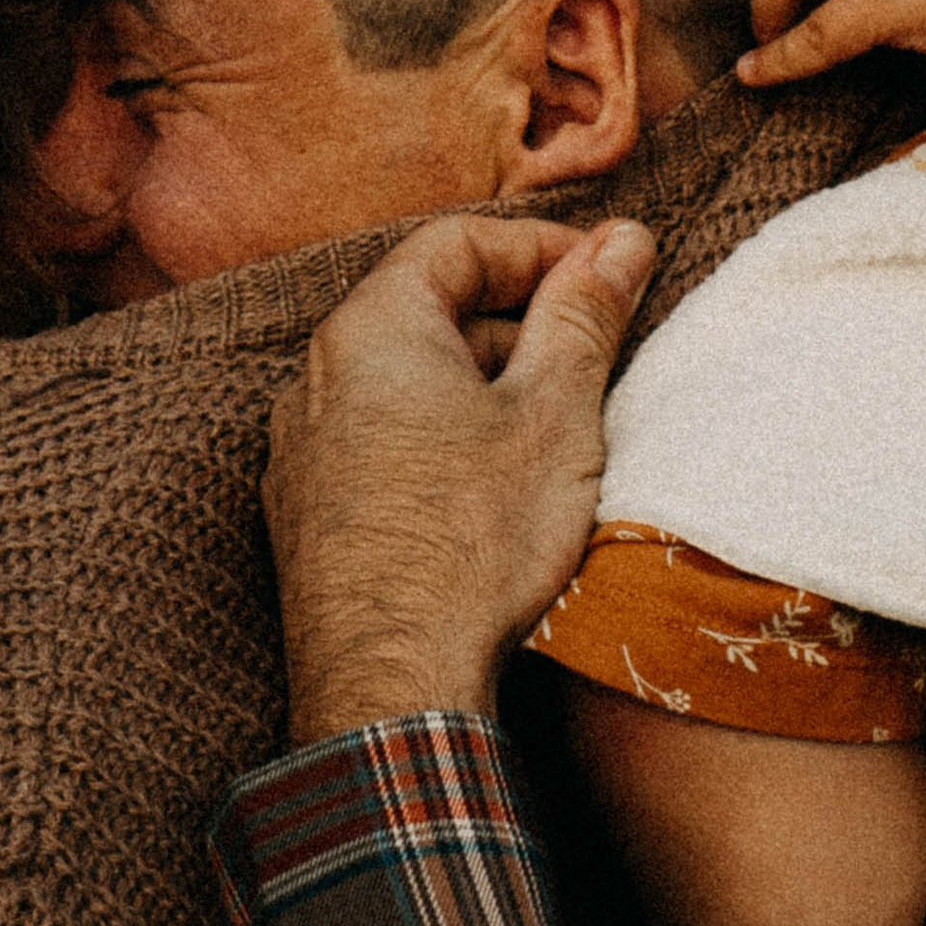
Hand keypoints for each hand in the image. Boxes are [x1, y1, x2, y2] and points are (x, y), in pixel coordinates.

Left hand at [266, 214, 657, 746]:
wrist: (393, 685)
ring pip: (406, 383)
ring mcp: (302, 453)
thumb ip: (585, 314)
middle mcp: (315, 379)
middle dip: (519, 320)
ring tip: (555, 432)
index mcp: (370, 331)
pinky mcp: (308, 518)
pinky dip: (442, 441)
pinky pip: (381, 444)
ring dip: (482, 386)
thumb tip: (623, 239)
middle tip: (597, 354)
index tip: (608, 276)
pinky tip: (494, 493)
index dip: (542, 248)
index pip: (457, 243)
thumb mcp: (553, 414)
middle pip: (428, 309)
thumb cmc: (475, 541)